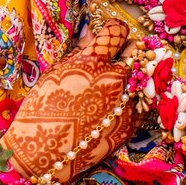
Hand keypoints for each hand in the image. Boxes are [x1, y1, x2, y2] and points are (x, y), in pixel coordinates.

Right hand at [1, 18, 135, 184]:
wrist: (45, 153)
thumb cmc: (42, 111)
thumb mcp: (55, 74)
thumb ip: (79, 52)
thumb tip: (92, 35)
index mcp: (93, 61)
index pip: (116, 30)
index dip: (112, 30)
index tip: (109, 36)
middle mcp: (115, 77)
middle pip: (136, 50)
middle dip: (126, 50)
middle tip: (115, 59)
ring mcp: (128, 100)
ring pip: (144, 75)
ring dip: (132, 74)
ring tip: (116, 84)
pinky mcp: (134, 122)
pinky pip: (142, 101)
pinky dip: (133, 98)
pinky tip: (116, 105)